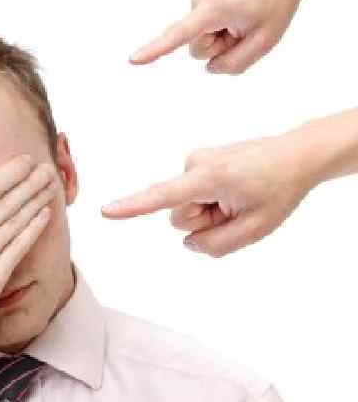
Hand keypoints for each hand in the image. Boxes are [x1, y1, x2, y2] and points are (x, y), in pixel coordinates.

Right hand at [0, 143, 57, 363]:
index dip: (7, 173)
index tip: (25, 160)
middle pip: (2, 205)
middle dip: (28, 183)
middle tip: (46, 167)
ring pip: (12, 226)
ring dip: (35, 202)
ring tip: (50, 185)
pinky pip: (16, 252)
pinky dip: (33, 230)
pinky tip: (44, 214)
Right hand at [101, 132, 318, 256]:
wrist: (296, 156)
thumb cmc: (279, 189)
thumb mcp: (255, 229)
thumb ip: (216, 245)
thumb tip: (188, 241)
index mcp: (208, 178)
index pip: (163, 197)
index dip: (132, 207)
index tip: (106, 212)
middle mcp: (194, 164)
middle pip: (179, 215)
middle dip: (204, 221)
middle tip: (237, 210)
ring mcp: (195, 161)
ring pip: (186, 206)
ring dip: (210, 212)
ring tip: (239, 199)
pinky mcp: (197, 163)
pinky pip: (193, 196)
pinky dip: (211, 201)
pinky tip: (235, 191)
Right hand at [129, 0, 305, 73]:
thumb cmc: (276, 5)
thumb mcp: (263, 43)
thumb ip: (233, 65)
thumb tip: (209, 67)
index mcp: (214, 9)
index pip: (179, 35)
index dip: (155, 50)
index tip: (133, 60)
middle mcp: (199, 1)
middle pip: (198, 49)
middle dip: (221, 47)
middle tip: (246, 30)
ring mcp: (198, 0)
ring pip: (202, 41)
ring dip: (223, 39)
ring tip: (244, 21)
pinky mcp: (200, 2)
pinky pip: (206, 31)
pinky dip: (222, 31)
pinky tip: (239, 16)